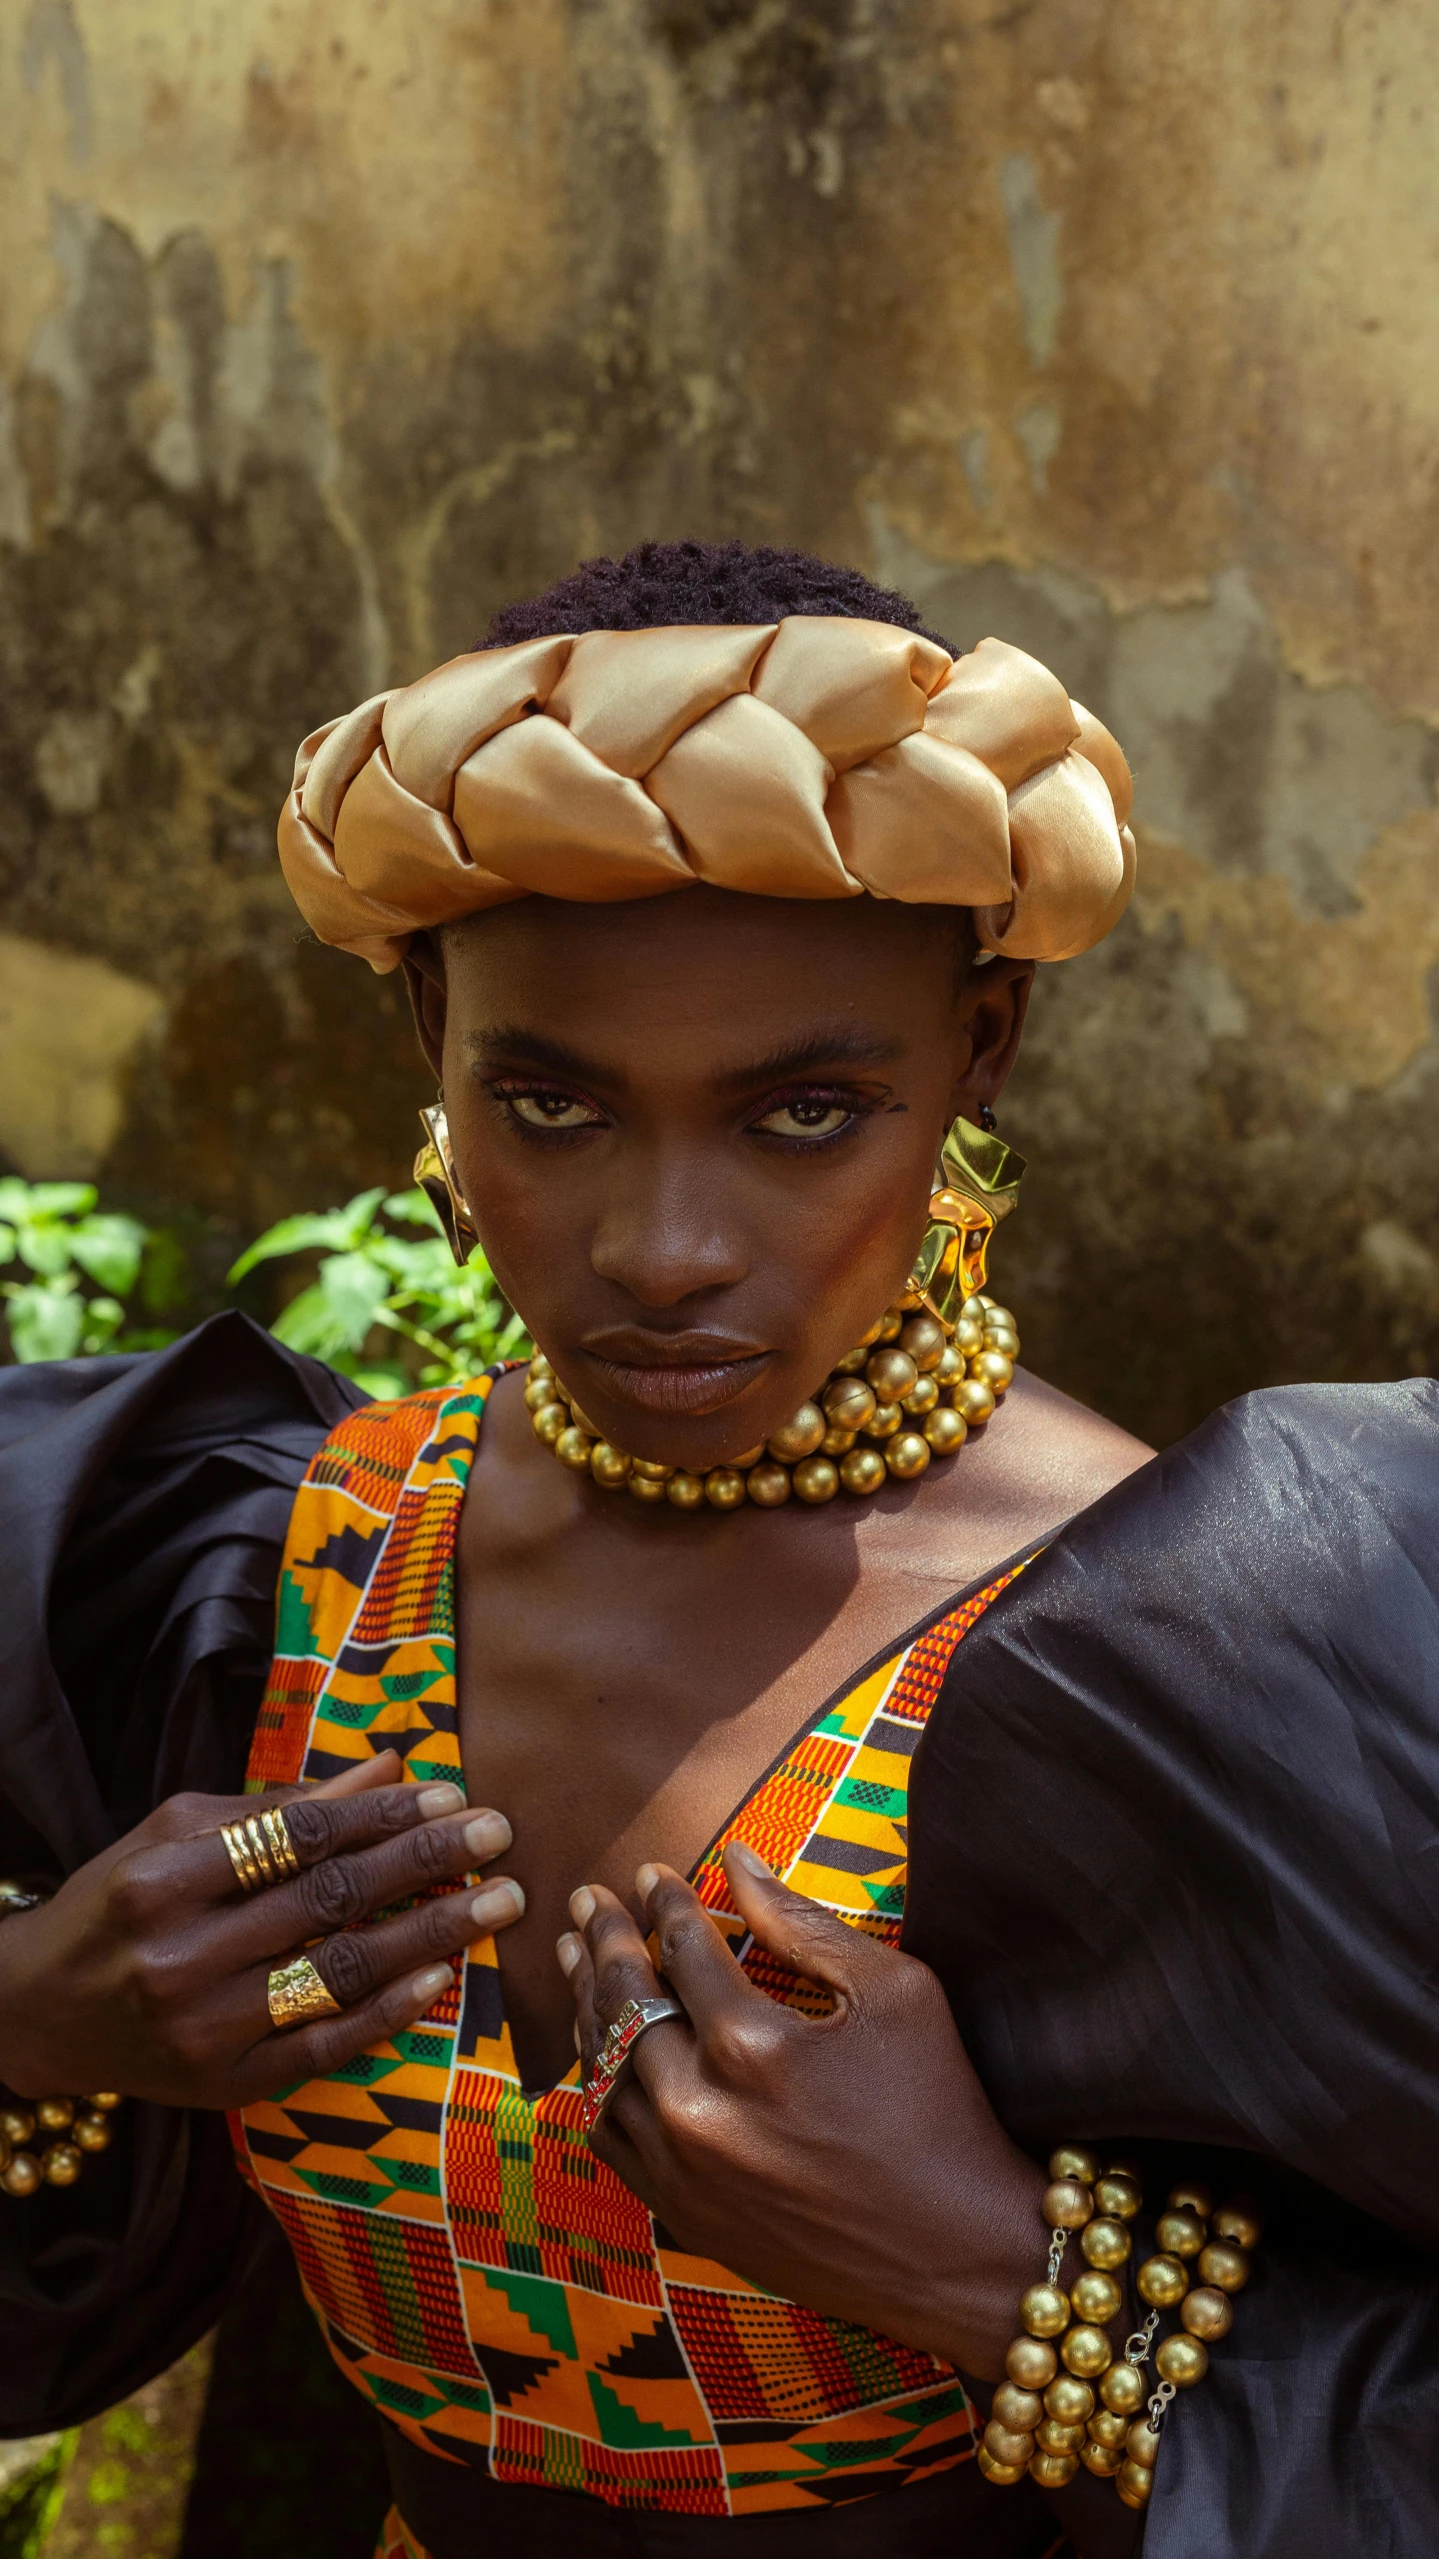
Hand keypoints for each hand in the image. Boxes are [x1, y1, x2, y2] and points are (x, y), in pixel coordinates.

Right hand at [1, 1751, 521, 2108]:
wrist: (36, 2013)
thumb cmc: (119, 1902)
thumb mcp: (180, 1834)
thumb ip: (284, 1803)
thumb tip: (391, 1766)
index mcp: (164, 1880)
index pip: (296, 1837)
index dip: (380, 1815)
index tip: (449, 1795)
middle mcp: (181, 1956)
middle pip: (328, 1900)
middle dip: (425, 1862)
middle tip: (499, 1834)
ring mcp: (203, 2029)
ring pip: (339, 1974)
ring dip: (430, 1935)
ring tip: (498, 1902)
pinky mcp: (222, 2085)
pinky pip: (322, 2048)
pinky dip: (386, 2015)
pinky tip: (440, 1979)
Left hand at [558, 1847, 1044, 2379]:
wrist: (959, 2253)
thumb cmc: (939, 2111)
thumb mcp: (894, 1993)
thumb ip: (802, 1922)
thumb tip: (737, 1860)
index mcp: (750, 2045)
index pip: (681, 1947)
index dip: (664, 1901)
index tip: (652, 1874)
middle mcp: (697, 2110)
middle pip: (622, 2002)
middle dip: (602, 1939)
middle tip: (587, 1900)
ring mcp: (682, 2171)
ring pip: (601, 2069)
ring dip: (586, 2004)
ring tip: (575, 1957)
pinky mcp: (685, 2215)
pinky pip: (610, 2138)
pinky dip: (596, 2084)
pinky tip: (598, 2050)